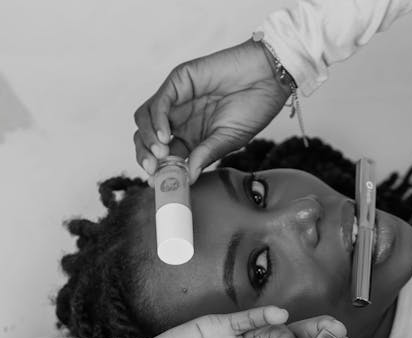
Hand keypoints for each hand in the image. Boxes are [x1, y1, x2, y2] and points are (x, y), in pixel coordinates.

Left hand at [134, 39, 290, 183]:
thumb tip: (189, 178)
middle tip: (153, 170)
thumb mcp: (229, 140)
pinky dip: (156, 120)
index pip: (163, 156)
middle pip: (146, 138)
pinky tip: (165, 135)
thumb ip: (206, 156)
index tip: (155, 184)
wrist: (267, 78)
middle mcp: (179, 120)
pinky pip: (159, 101)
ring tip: (161, 154)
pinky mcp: (179, 81)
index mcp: (190, 138)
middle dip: (144, 155)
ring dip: (146, 138)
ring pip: (145, 118)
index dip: (156, 170)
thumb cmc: (253, 107)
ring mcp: (177, 100)